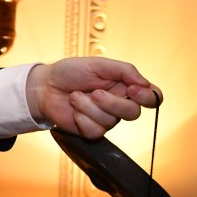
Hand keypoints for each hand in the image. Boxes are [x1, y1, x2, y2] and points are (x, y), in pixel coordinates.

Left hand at [25, 57, 161, 138]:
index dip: (148, 97)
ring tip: (75, 97)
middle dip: (113, 104)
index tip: (133, 89)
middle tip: (95, 93)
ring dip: (89, 108)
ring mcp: (106, 119)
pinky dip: (82, 119)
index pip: (151, 97)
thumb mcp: (98, 64)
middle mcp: (119, 104)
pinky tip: (74, 110)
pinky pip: (96, 131)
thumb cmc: (70, 72)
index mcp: (125, 86)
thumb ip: (124, 70)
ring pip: (111, 122)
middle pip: (133, 113)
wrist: (45, 87)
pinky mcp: (91, 130)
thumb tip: (145, 83)